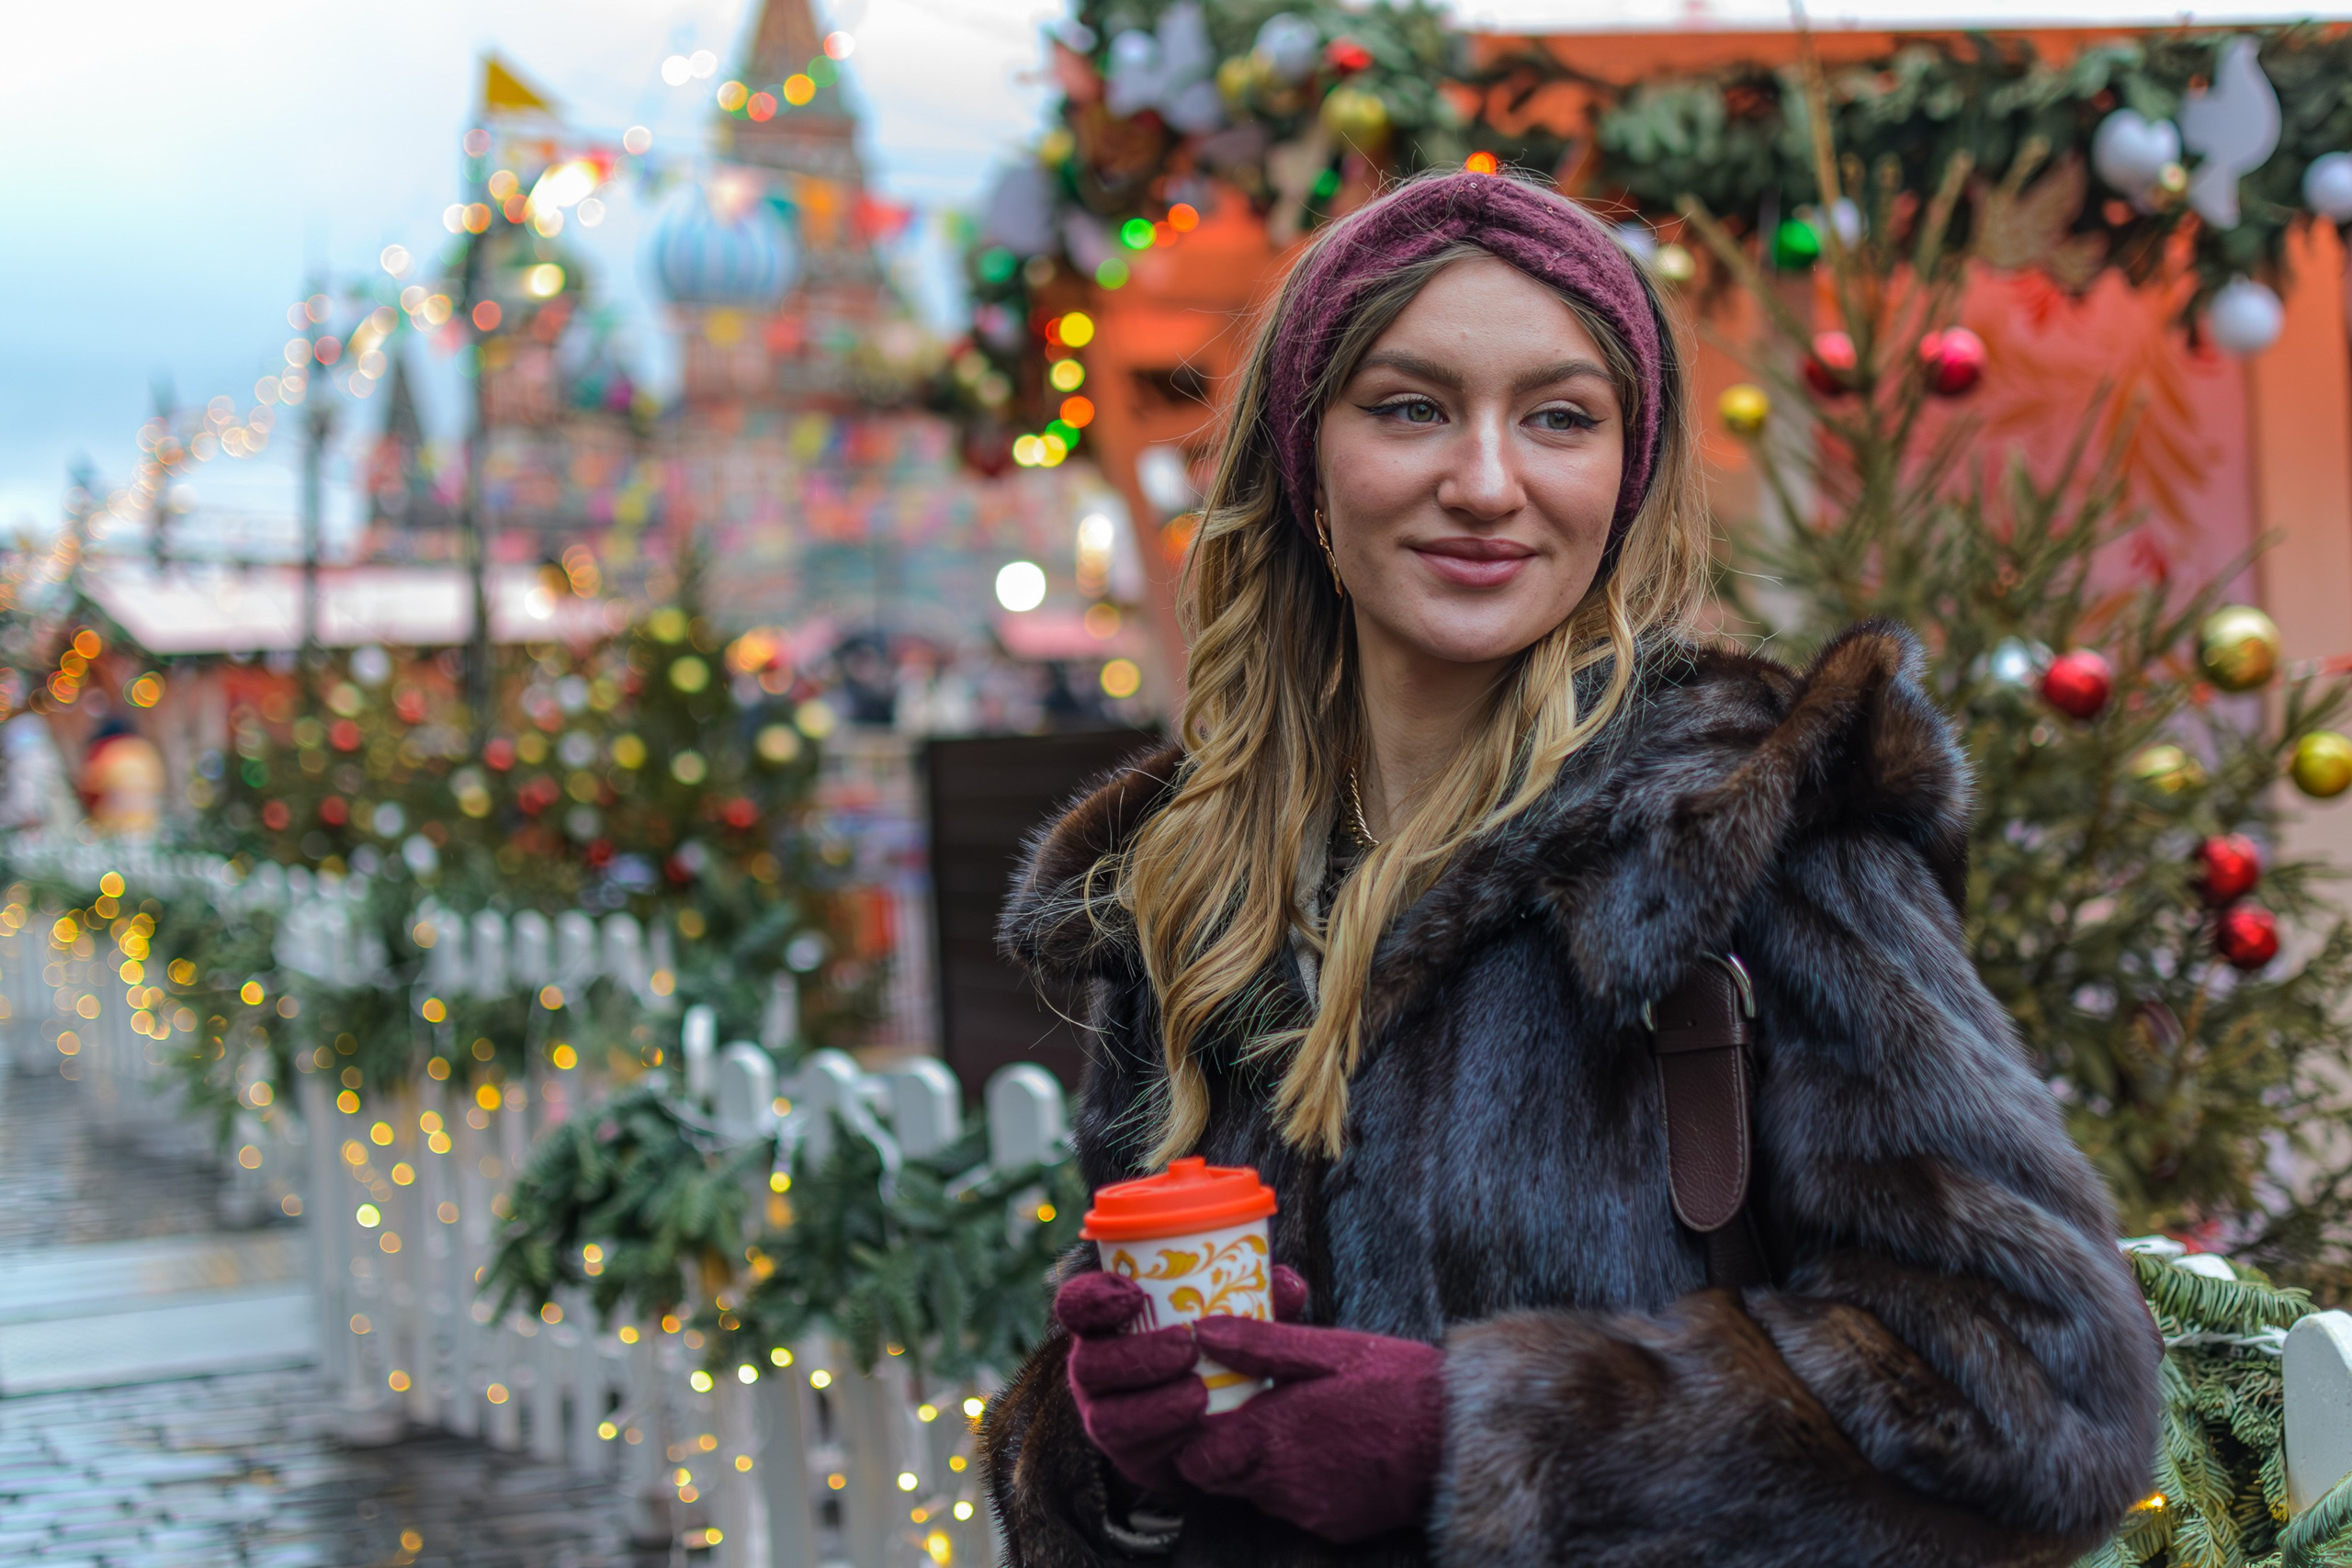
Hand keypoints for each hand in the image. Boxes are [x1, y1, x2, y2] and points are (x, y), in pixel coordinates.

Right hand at [1056, 1265, 1310, 1495]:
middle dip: (1135, 1355)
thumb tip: (1287, 1284)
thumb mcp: (1234, 1313)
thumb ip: (1258, 1294)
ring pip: (1106, 1417)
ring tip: (1198, 1393)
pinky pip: (1136, 1455)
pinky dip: (1169, 1439)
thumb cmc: (1219, 1344)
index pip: (1076, 1305)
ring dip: (1153, 1405)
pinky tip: (1200, 1429)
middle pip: (1088, 1362)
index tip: (1135, 1294)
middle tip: (1186, 1345)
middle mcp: (1096, 1368)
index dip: (1092, 1298)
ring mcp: (1107, 1416)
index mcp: (1108, 1322)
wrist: (1221, 1417)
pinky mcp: (1131, 1456)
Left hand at [1176, 1313, 1445, 1542]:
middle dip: (1224, 1449)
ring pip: (1257, 1493)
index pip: (1193, 1460)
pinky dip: (1298, 1482)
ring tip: (1294, 1426)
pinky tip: (1326, 1450)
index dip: (1191, 1438)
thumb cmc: (1396, 1385)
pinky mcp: (1334, 1527)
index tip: (1204, 1410)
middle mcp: (1280, 1484)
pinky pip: (1296, 1507)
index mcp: (1271, 1436)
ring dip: (1262, 1465)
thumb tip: (1202, 1333)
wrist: (1459, 1440)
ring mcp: (1307, 1510)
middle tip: (1247, 1413)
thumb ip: (1259, 1345)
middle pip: (1219, 1479)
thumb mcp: (1327, 1350)